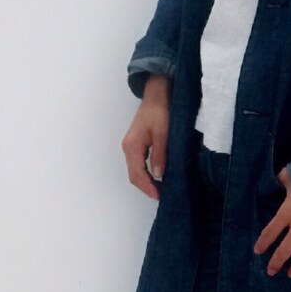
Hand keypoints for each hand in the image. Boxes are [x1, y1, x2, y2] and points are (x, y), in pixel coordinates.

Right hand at [122, 79, 169, 200]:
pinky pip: (138, 163)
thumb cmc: (160, 111)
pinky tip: (156, 176)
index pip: (137, 174)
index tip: (158, 196)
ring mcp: (130, 146)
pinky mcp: (136, 144)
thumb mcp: (163, 133)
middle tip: (160, 195)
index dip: (147, 187)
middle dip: (146, 187)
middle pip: (133, 174)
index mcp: (132, 146)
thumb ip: (159, 154)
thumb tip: (158, 175)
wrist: (156, 95)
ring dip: (146, 181)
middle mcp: (128, 148)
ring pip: (135, 170)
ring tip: (160, 189)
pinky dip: (145, 173)